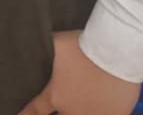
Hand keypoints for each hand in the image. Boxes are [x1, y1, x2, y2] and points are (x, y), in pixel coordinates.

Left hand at [17, 32, 140, 114]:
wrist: (116, 52)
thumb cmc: (84, 46)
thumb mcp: (57, 43)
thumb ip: (45, 46)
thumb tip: (31, 36)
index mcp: (56, 96)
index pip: (35, 111)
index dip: (26, 114)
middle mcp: (73, 111)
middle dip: (59, 111)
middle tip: (65, 97)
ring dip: (81, 109)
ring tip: (85, 99)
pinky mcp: (117, 114)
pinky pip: (107, 114)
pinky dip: (103, 110)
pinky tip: (103, 104)